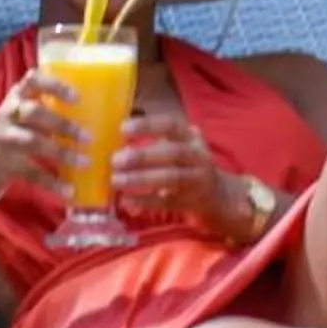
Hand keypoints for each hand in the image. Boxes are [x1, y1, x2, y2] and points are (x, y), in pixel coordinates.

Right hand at [0, 66, 86, 198]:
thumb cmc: (13, 132)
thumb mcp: (23, 115)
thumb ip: (48, 110)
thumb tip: (94, 113)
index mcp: (16, 97)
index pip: (32, 80)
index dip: (54, 85)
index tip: (78, 97)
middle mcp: (7, 114)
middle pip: (34, 112)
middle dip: (62, 124)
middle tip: (88, 137)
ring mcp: (2, 139)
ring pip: (32, 142)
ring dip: (61, 152)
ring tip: (85, 162)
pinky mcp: (2, 163)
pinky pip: (30, 172)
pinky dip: (51, 182)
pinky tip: (69, 191)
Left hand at [111, 111, 236, 231]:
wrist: (215, 194)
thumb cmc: (183, 163)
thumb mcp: (176, 145)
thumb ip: (152, 141)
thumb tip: (111, 142)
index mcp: (190, 137)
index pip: (171, 125)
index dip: (148, 125)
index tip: (123, 128)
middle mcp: (197, 156)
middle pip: (173, 153)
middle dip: (142, 156)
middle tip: (115, 160)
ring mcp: (196, 180)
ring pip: (171, 178)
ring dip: (141, 179)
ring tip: (115, 181)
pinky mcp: (190, 201)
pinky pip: (166, 202)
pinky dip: (145, 202)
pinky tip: (126, 201)